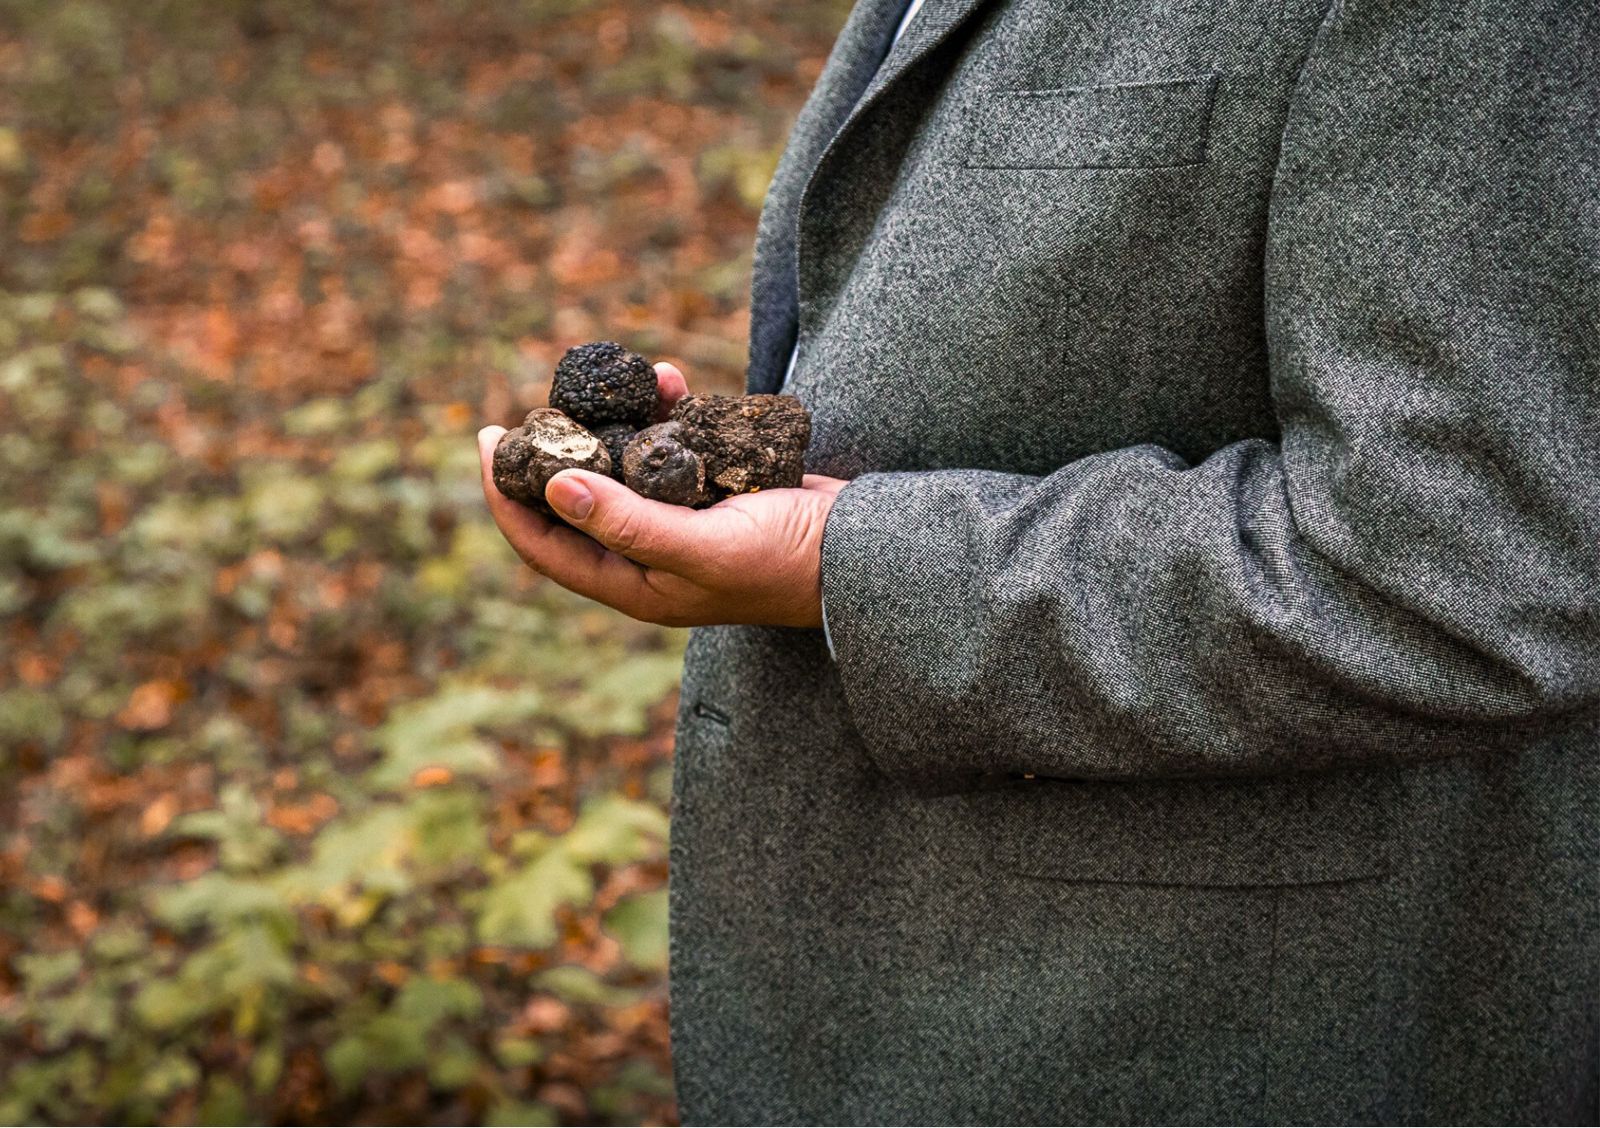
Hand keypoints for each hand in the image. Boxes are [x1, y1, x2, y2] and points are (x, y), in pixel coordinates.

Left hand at [477, 362, 845, 628]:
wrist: (864, 551)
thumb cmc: (787, 562)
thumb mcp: (704, 547)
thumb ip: (629, 523)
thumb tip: (553, 490)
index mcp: (635, 585)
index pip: (546, 546)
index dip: (507, 499)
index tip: (489, 442)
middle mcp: (649, 555)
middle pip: (575, 504)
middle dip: (553, 452)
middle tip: (535, 405)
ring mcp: (681, 520)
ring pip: (624, 467)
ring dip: (615, 423)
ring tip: (619, 380)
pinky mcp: (713, 488)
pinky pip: (672, 447)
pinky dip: (665, 414)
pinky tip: (669, 380)